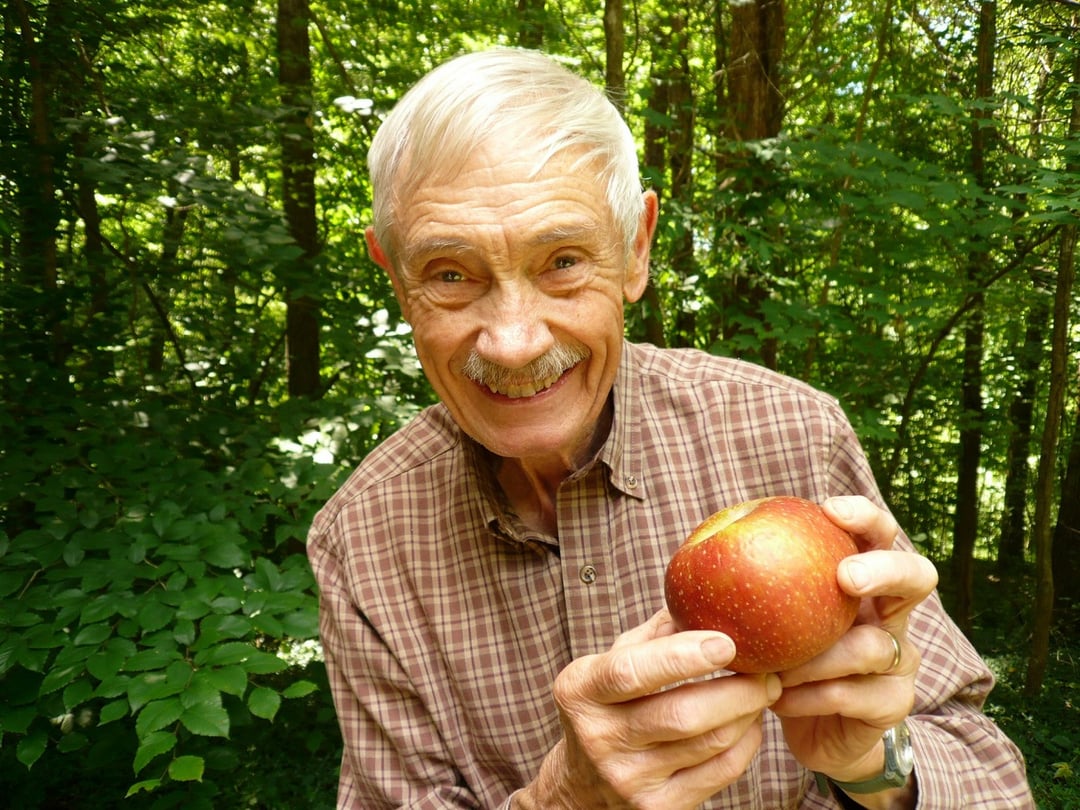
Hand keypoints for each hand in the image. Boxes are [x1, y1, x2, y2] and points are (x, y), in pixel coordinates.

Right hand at [516, 610, 780, 809]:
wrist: (581, 786)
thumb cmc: (606, 706)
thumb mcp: (611, 663)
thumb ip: (655, 634)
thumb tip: (708, 593)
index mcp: (581, 691)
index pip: (630, 672)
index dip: (681, 657)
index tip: (726, 642)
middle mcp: (599, 738)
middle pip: (680, 714)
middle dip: (736, 691)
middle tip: (769, 670)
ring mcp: (627, 779)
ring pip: (706, 744)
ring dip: (747, 714)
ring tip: (764, 691)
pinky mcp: (656, 808)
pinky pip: (717, 774)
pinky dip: (744, 746)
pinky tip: (750, 725)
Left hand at [769, 496, 936, 792]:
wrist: (811, 731)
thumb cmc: (783, 658)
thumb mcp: (767, 619)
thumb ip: (751, 585)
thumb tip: (702, 543)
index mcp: (864, 581)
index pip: (878, 534)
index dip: (863, 516)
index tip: (830, 510)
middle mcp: (890, 614)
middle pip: (915, 576)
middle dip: (883, 569)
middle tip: (845, 577)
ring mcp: (899, 660)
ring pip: (871, 647)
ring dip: (818, 657)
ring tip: (776, 669)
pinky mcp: (893, 703)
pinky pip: (851, 694)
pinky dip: (809, 696)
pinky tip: (778, 698)